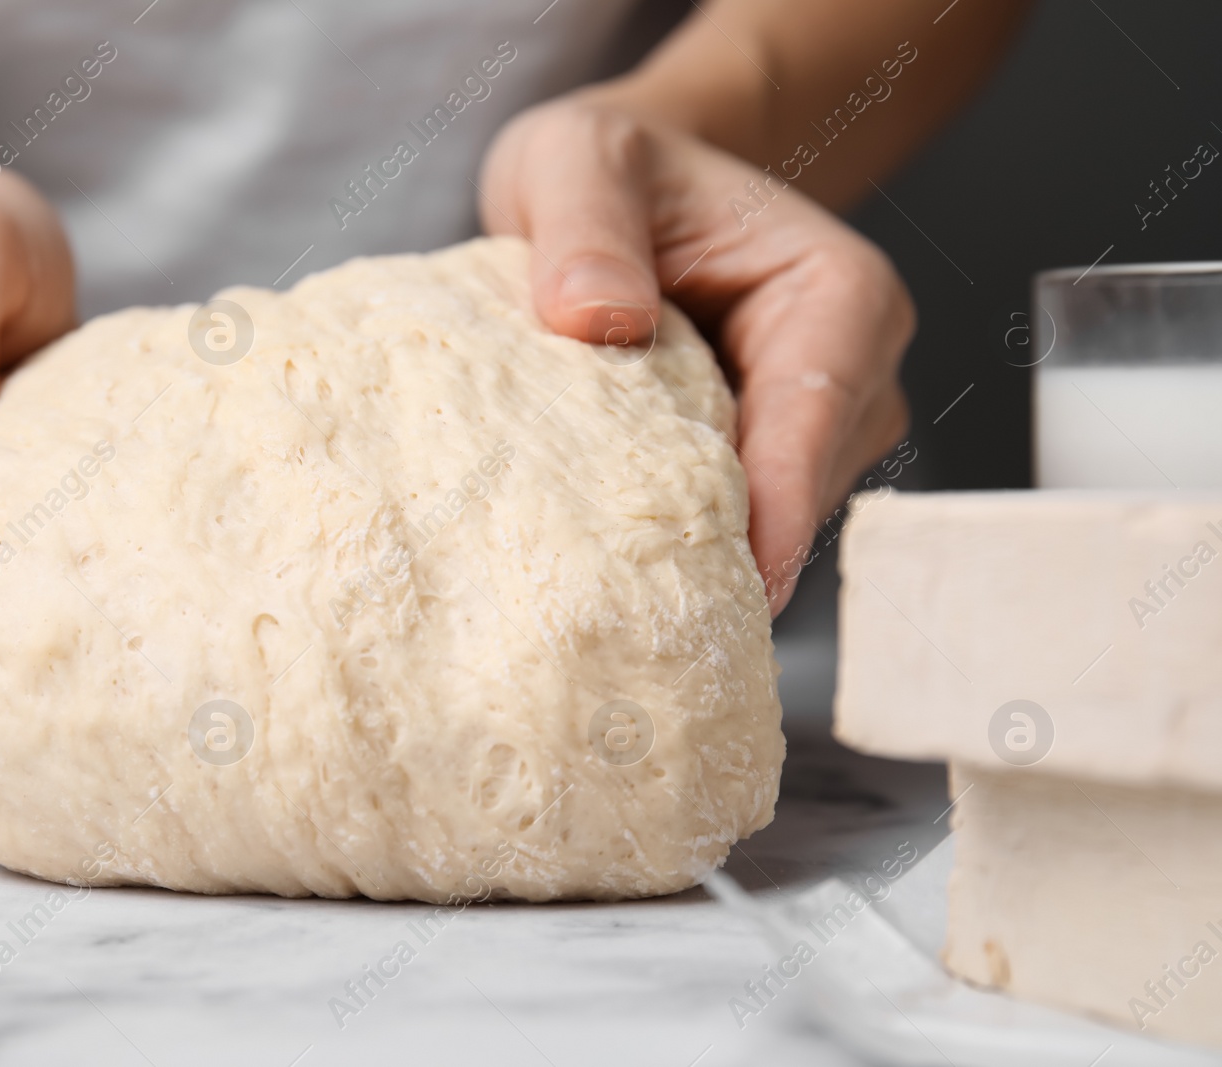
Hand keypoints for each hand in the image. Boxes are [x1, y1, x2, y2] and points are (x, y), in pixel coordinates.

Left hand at [479, 90, 913, 612]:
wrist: (619, 185)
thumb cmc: (613, 167)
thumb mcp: (578, 163)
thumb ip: (587, 229)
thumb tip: (598, 319)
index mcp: (835, 293)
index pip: (811, 416)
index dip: (776, 506)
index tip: (747, 587)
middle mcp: (852, 369)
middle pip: (802, 490)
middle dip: (726, 546)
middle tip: (634, 606)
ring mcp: (819, 427)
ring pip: (773, 520)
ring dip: (699, 546)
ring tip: (609, 574)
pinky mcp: (771, 463)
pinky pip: (738, 521)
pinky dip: (682, 538)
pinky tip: (618, 553)